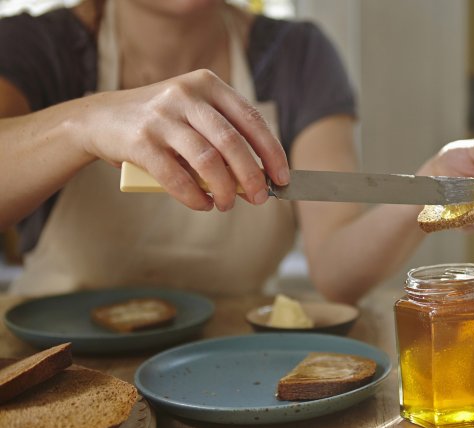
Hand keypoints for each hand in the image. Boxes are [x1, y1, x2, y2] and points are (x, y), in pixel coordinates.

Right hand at [77, 69, 288, 210]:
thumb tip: (255, 178)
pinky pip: (175, 176)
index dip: (271, 151)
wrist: (99, 119)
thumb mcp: (193, 116)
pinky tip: (202, 204)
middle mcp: (186, 94)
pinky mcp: (140, 141)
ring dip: (224, 188)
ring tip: (227, 204)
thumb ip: (222, 138)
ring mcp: (162, 116)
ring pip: (207, 159)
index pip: (250, 119)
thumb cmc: (159, 123)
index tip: (282, 177)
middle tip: (259, 198)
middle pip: (231, 141)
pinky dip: (193, 196)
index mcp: (207, 84)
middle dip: (251, 175)